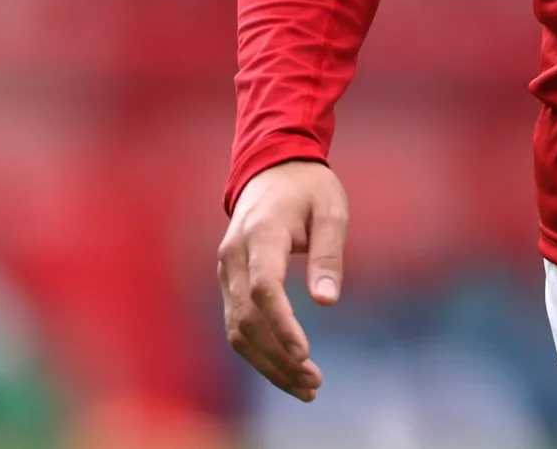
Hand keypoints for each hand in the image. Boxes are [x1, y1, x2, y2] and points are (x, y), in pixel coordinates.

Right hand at [217, 159, 348, 400]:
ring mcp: (226, 272)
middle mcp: (233, 257)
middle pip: (247, 320)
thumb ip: (328, 255)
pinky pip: (237, 325)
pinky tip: (286, 370)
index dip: (282, 325)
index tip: (305, 354)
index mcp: (260, 234)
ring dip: (268, 364)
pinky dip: (259, 352)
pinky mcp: (228, 283)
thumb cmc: (308, 189)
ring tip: (306, 386)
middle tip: (315, 383)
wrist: (271, 169)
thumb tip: (327, 303)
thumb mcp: (331, 211)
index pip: (263, 289)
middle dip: (279, 357)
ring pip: (237, 330)